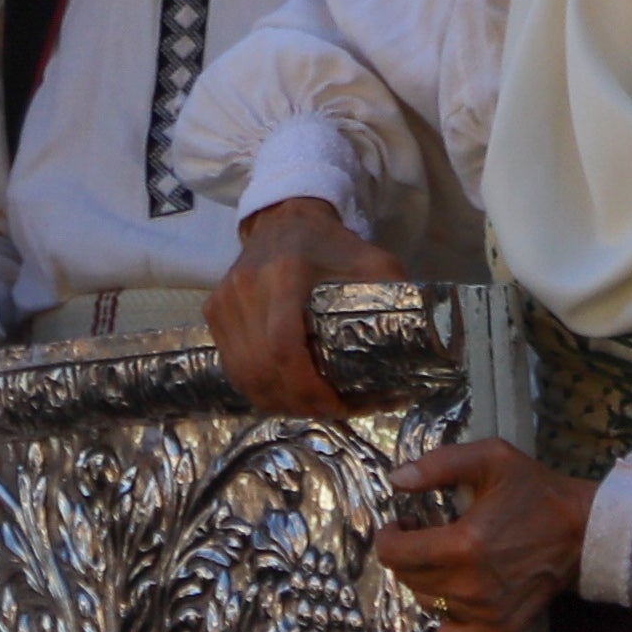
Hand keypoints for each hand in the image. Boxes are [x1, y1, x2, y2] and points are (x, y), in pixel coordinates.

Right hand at [207, 196, 398, 417]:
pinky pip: (232, 366)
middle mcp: (246, 288)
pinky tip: (284, 394)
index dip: (307, 387)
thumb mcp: (374, 262)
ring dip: (277, 401)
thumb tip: (417, 357)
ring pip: (243, 374)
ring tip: (310, 408)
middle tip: (331, 413)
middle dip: (298, 403)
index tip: (337, 405)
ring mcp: (225, 300)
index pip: (283, 346)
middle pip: (262, 369)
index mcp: (285, 275)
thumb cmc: (333, 245)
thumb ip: (395, 301)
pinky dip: (258, 388)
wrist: (285, 218)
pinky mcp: (214, 311)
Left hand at [375, 437, 587, 631]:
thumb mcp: (490, 458)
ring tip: (446, 560)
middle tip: (426, 536)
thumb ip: (438, 464)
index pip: (395, 554)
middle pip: (408, 579)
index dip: (390, 536)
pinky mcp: (502, 630)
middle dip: (407, 555)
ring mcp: (487, 613)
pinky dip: (443, 625)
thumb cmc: (535, 491)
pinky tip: (453, 601)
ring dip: (426, 582)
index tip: (404, 523)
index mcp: (464, 544)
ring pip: (426, 603)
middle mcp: (472, 585)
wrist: (583, 530)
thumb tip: (396, 479)